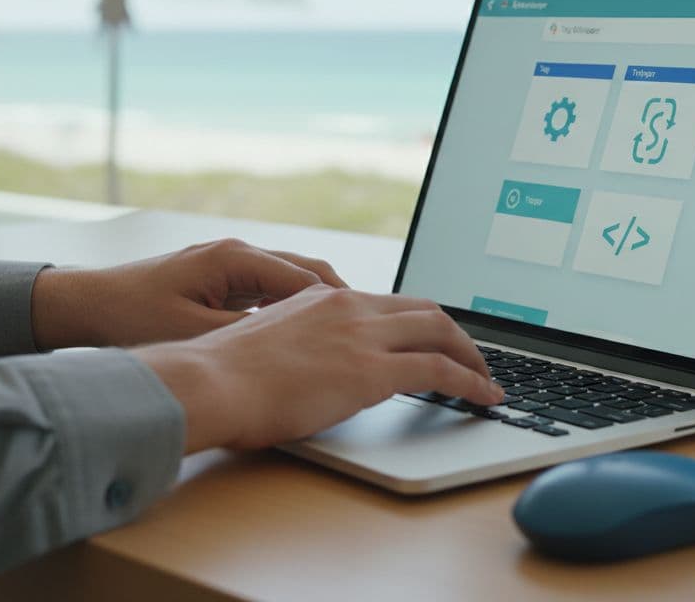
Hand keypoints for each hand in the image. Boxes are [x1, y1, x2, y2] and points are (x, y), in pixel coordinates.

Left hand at [30, 239, 345, 348]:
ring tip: (345, 336)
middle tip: (369, 331)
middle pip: (308, 274)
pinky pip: (270, 290)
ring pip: (291, 280)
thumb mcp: (193, 333)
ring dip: (318, 305)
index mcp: (235, 259)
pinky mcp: (219, 278)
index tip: (368, 328)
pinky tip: (301, 336)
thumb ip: (247, 335)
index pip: (307, 280)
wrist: (84, 305)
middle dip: (341, 301)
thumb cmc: (130, 317)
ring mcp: (228, 264)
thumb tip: (294, 346)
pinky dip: (291, 308)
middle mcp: (237, 253)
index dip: (340, 306)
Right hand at [133, 285, 503, 452]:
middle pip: (424, 310)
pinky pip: (440, 370)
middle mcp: (349, 307)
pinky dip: (470, 381)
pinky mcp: (373, 370)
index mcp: (322, 299)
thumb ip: (300, 346)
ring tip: (486, 378)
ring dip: (471, 356)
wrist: (208, 383)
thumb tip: (313, 369)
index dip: (419, 321)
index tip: (432, 338)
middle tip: (472, 357)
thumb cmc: (221, 377)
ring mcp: (363, 335)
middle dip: (455, 333)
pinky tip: (484, 396)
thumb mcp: (267, 345)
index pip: (387, 302)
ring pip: (441, 332)